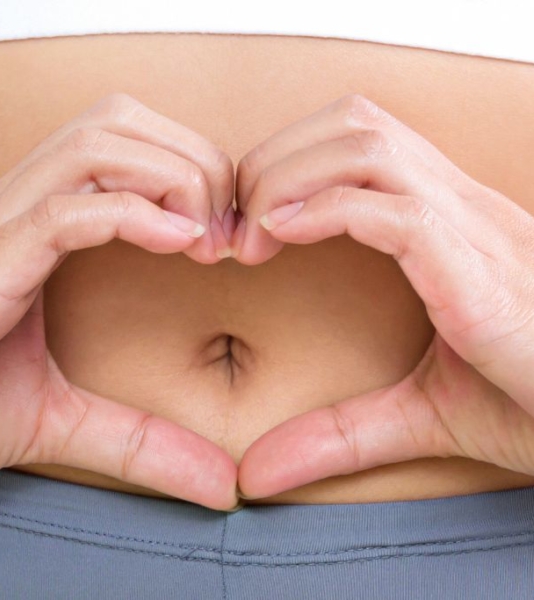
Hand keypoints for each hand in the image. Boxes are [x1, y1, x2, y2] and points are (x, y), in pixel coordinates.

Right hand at [0, 93, 238, 510]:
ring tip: (204, 242)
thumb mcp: (64, 421)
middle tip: (227, 230)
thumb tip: (221, 484)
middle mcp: (13, 212)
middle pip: (116, 122)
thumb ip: (143, 441)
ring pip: (93, 146)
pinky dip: (133, 217)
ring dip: (172, 179)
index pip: (122, 143)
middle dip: (193, 160)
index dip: (190, 170)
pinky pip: (62, 212)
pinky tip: (178, 245)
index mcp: (34, 227)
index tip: (228, 233)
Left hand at [233, 94, 533, 498]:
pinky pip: (398, 211)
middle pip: (353, 124)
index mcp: (448, 224)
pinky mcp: (481, 273)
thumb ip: (338, 432)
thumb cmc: (532, 404)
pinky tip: (283, 236)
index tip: (244, 224)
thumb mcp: (420, 413)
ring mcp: (475, 233)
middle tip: (235, 226)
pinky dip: (327, 212)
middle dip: (274, 161)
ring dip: (290, 179)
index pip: (358, 140)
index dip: (287, 164)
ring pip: (369, 149)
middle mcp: (462, 209)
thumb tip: (257, 472)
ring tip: (253, 236)